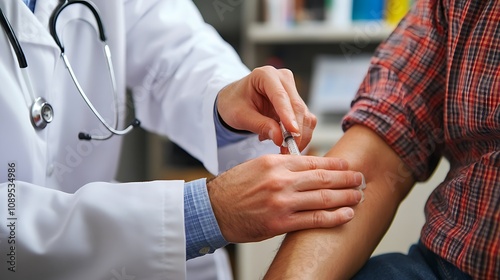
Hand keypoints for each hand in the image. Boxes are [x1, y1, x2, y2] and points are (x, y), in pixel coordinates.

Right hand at [206, 154, 363, 242]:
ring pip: (323, 198)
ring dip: (346, 197)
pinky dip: (334, 217)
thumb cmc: (233, 188)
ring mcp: (281, 202)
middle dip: (346, 179)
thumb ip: (282, 165)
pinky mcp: (280, 223)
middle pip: (323, 178)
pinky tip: (347, 214)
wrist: (213, 209)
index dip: (335, 164)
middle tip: (360, 179)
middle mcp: (280, 180)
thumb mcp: (256, 166)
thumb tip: (307, 166)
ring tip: (359, 196)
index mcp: (274, 162)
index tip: (347, 165)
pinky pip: (314, 219)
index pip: (313, 161)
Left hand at [216, 66, 316, 151]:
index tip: (293, 133)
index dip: (288, 116)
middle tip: (288, 151)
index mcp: (265, 75)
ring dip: (298, 136)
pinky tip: (282, 142)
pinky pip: (305, 121)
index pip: (280, 96)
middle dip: (295, 131)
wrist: (235, 101)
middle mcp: (283, 79)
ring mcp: (292, 91)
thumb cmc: (234, 103)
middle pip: (297, 106)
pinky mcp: (297, 104)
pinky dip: (298, 136)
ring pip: (305, 115)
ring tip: (281, 149)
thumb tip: (280, 138)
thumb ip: (260, 125)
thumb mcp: (240, 116)